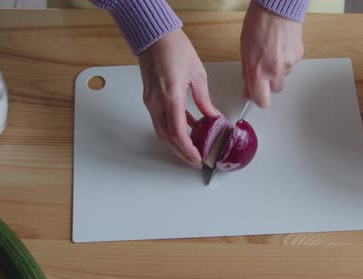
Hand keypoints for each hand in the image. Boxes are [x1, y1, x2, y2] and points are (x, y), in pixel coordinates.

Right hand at [139, 29, 219, 168]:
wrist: (153, 35)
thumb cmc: (174, 48)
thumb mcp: (197, 75)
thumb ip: (204, 100)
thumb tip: (213, 117)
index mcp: (171, 96)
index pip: (178, 133)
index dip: (188, 150)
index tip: (198, 158)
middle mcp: (157, 102)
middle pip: (167, 138)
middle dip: (182, 153)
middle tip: (196, 161)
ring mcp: (150, 101)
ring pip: (162, 132)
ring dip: (176, 143)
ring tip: (192, 149)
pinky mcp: (149, 98)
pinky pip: (160, 120)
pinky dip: (172, 129)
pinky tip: (187, 128)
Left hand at [240, 1, 303, 106]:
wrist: (278, 6)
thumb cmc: (258, 23)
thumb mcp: (244, 50)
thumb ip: (247, 73)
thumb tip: (248, 89)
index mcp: (258, 71)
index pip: (262, 101)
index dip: (259, 98)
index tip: (256, 94)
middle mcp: (275, 71)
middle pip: (275, 90)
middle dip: (268, 83)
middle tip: (263, 69)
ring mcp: (289, 64)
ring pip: (284, 77)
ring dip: (278, 70)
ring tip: (271, 52)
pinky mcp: (299, 56)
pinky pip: (291, 65)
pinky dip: (286, 59)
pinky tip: (280, 46)